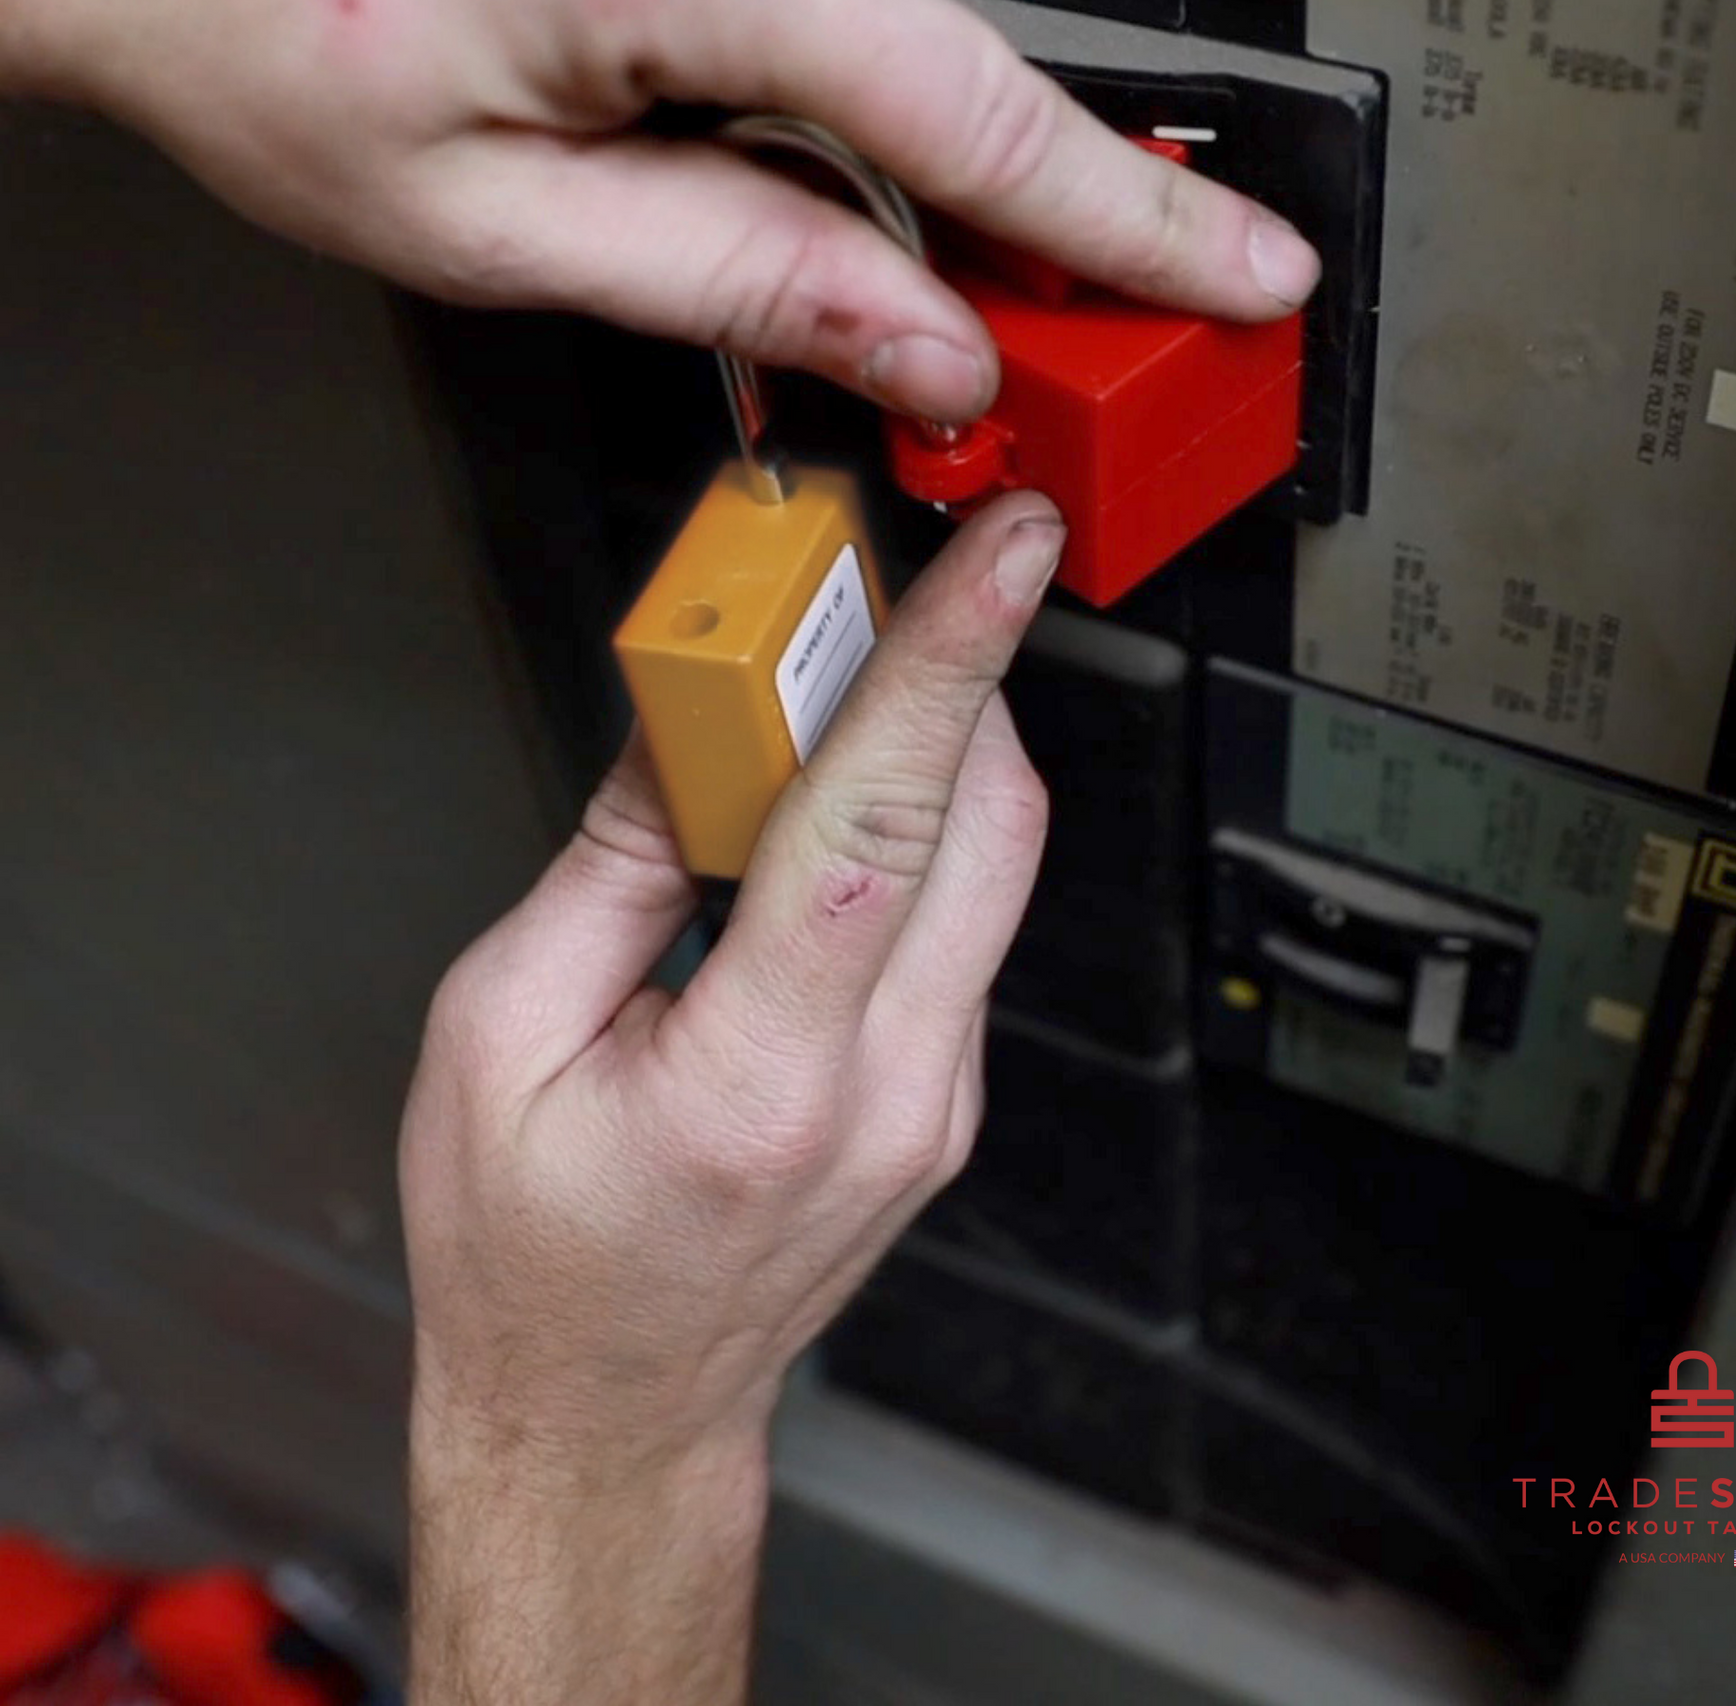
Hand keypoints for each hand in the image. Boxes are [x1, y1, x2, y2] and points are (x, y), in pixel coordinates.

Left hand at [1, 0, 1319, 421]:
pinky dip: (772, 28)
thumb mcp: (497, 227)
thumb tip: (921, 343)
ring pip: (862, 0)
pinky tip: (657, 69)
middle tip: (976, 339)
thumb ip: (743, 280)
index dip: (1140, 228)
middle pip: (933, 66)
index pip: (987, 126)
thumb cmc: (243, 8)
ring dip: (823, 114)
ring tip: (664, 164)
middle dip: (961, 212)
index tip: (1248, 276)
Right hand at [399, 494, 1062, 1701]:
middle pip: (985, 823)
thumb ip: (612, 861)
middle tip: (889, 586)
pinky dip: (923, 828)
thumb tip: (689, 722)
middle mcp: (886, 1090)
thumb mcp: (501, 1034)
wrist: (609, 1410)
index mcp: (759, 1078)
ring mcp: (937, 1100)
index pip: (883, 828)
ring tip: (844, 684)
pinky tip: (840, 804)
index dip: (947, 664)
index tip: (1003, 555)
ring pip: (995, 863)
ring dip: (940, 745)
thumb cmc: (533, 1254)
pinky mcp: (945, 1096)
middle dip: (956, 672)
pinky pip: (968, 919)